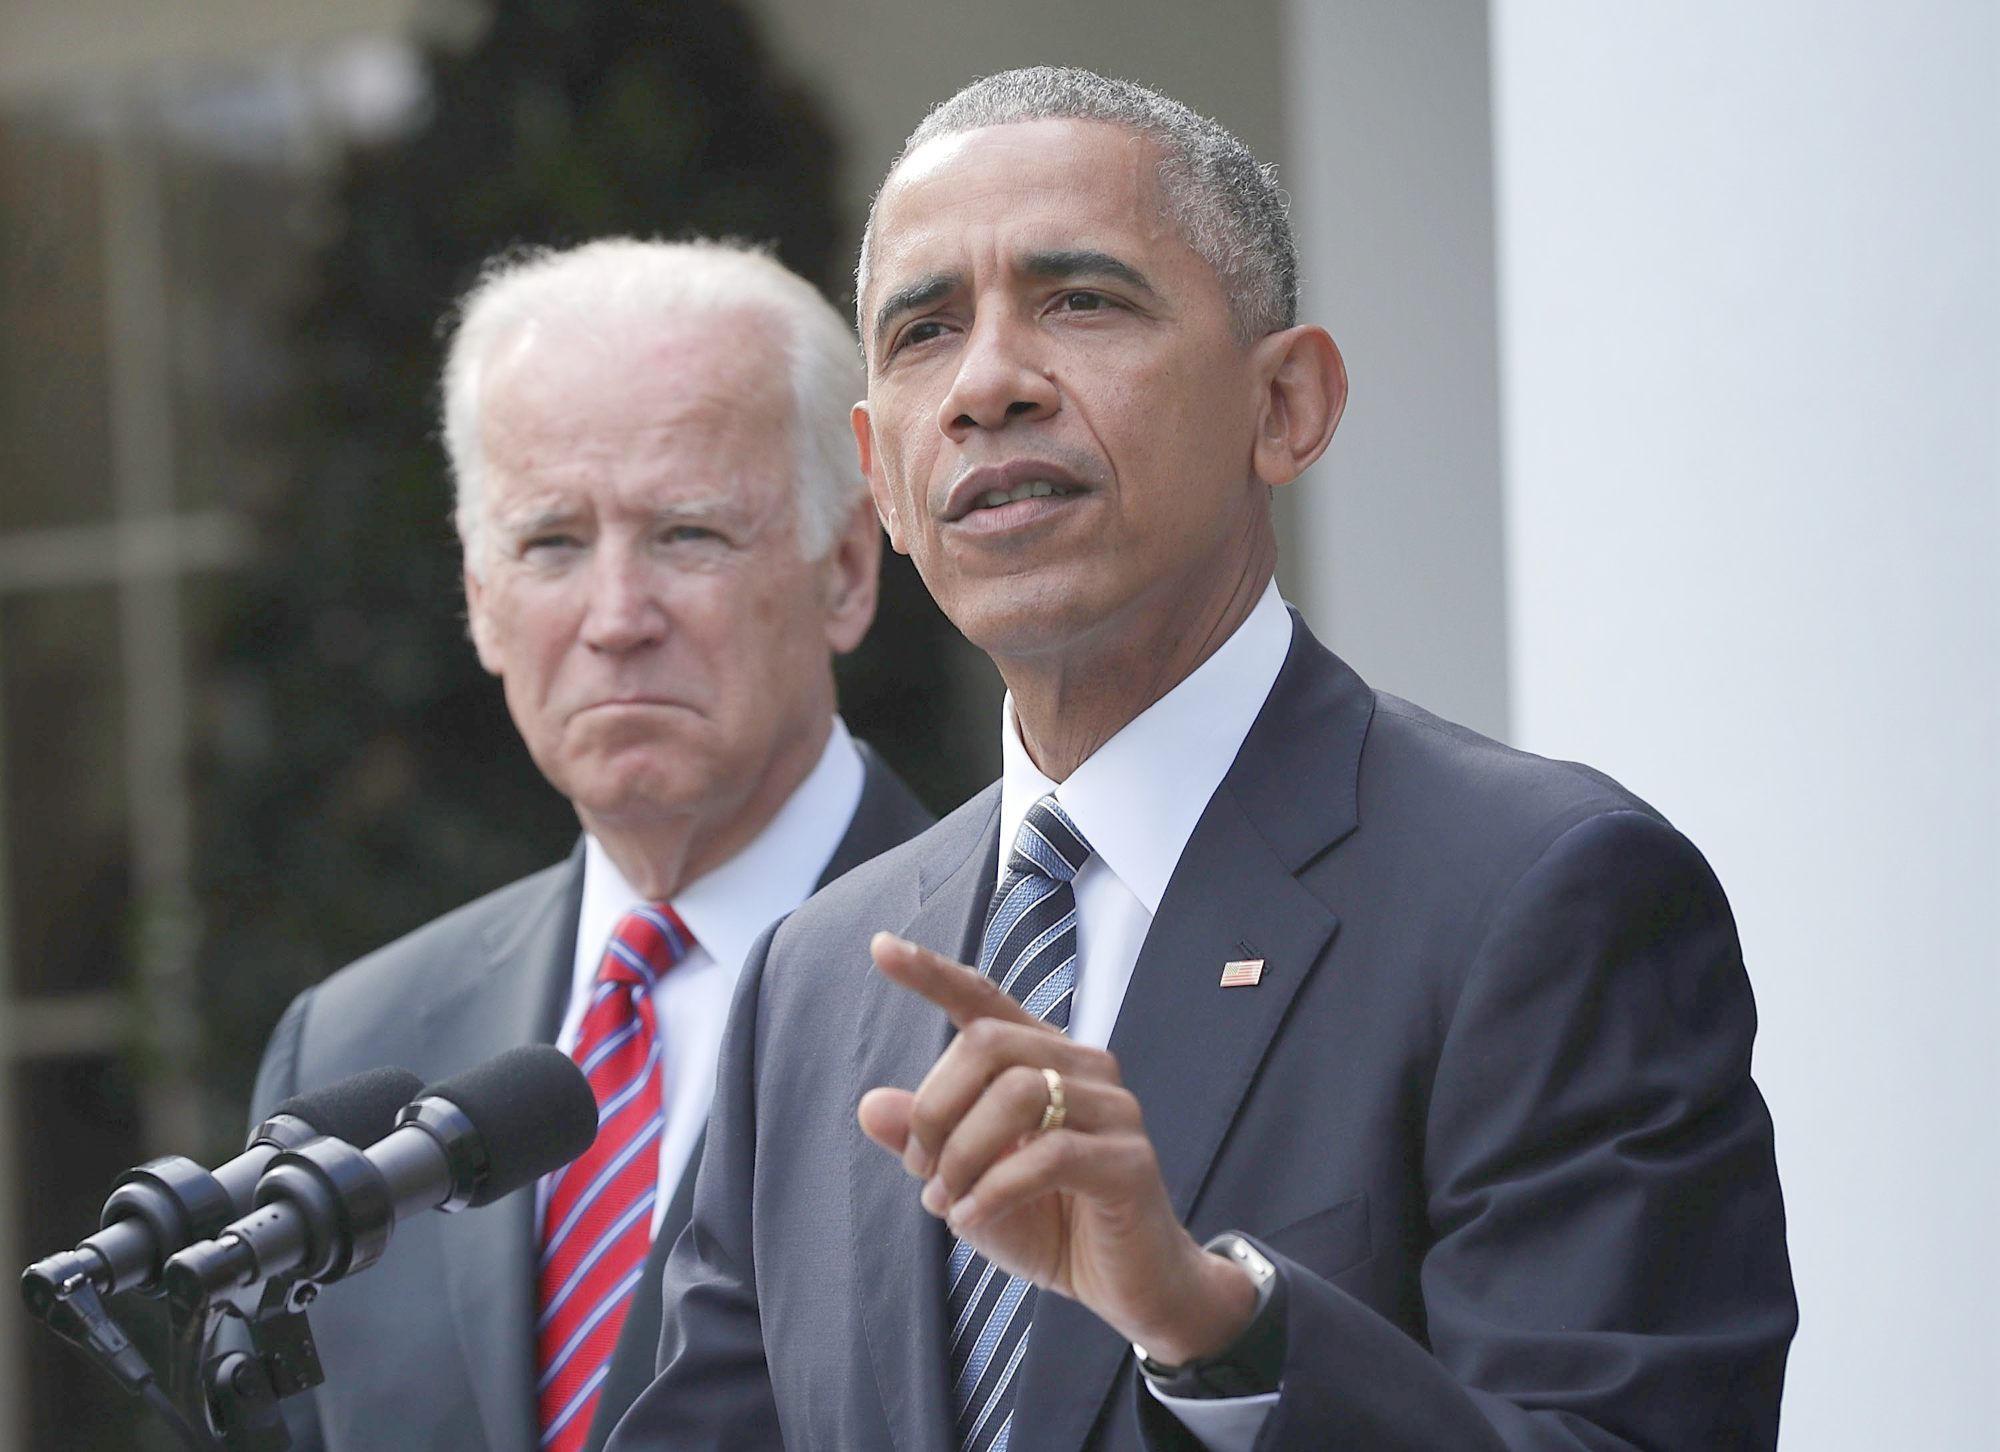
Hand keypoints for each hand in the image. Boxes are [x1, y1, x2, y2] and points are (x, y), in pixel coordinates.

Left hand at [856, 933, 1255, 1363]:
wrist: (1127, 1286)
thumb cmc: (1048, 1224)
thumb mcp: (967, 1183)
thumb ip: (925, 1142)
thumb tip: (869, 1104)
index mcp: (1041, 1058)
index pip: (984, 1000)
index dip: (932, 974)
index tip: (880, 948)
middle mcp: (1082, 1067)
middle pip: (988, 1044)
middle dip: (935, 1109)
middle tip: (921, 1171)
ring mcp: (1114, 1109)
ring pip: (1018, 1093)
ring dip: (963, 1153)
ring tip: (947, 1202)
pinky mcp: (1130, 1161)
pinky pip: (1050, 1154)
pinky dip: (994, 1189)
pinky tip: (971, 1217)